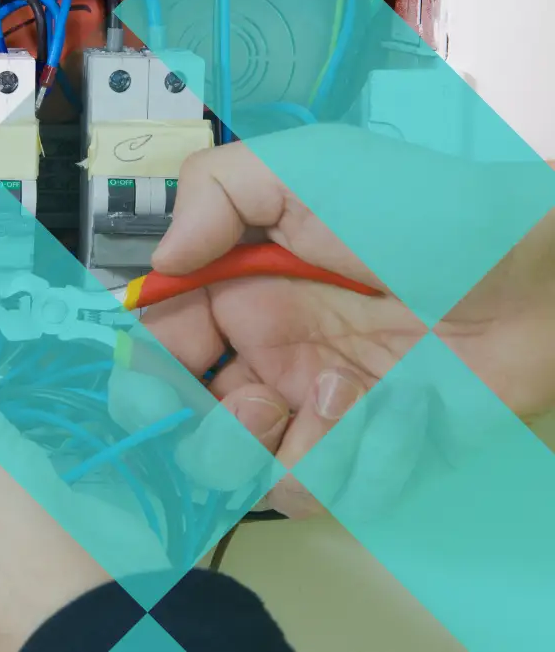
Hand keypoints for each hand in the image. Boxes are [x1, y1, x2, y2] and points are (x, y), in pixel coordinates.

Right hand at [143, 129, 554, 516]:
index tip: (148, 393)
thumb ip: (212, 191)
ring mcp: (318, 407)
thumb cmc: (424, 211)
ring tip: (339, 398)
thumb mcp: (305, 167)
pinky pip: (330, 490)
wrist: (538, 271)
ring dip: (285, 448)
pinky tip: (402, 410)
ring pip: (249, 472)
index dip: (141, 377)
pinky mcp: (371, 450)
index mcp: (240, 290)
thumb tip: (160, 261)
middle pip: (187, 426)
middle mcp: (269, 354)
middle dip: (201, 433)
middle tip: (253, 404)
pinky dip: (361, 463)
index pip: (157, 347)